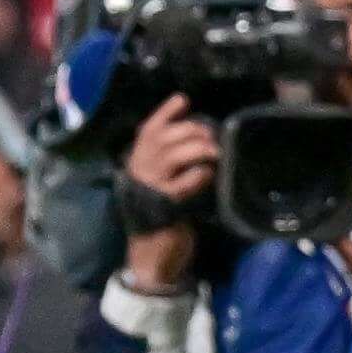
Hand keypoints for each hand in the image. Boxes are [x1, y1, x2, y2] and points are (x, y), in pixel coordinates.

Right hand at [118, 95, 216, 289]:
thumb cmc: (161, 216)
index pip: (147, 130)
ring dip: (197, 149)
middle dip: (190, 130)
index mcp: (136, 163)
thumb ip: (171, 163)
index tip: (183, 99)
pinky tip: (209, 174)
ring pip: (171, 155)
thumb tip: (198, 140)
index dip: (165, 113)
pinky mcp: (165, 205)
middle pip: (162, 138)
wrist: (152, 254)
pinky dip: (199, 175)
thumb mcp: (163, 184)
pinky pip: (183, 183)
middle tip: (211, 134)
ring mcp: (150, 187)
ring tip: (215, 153)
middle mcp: (138, 170)